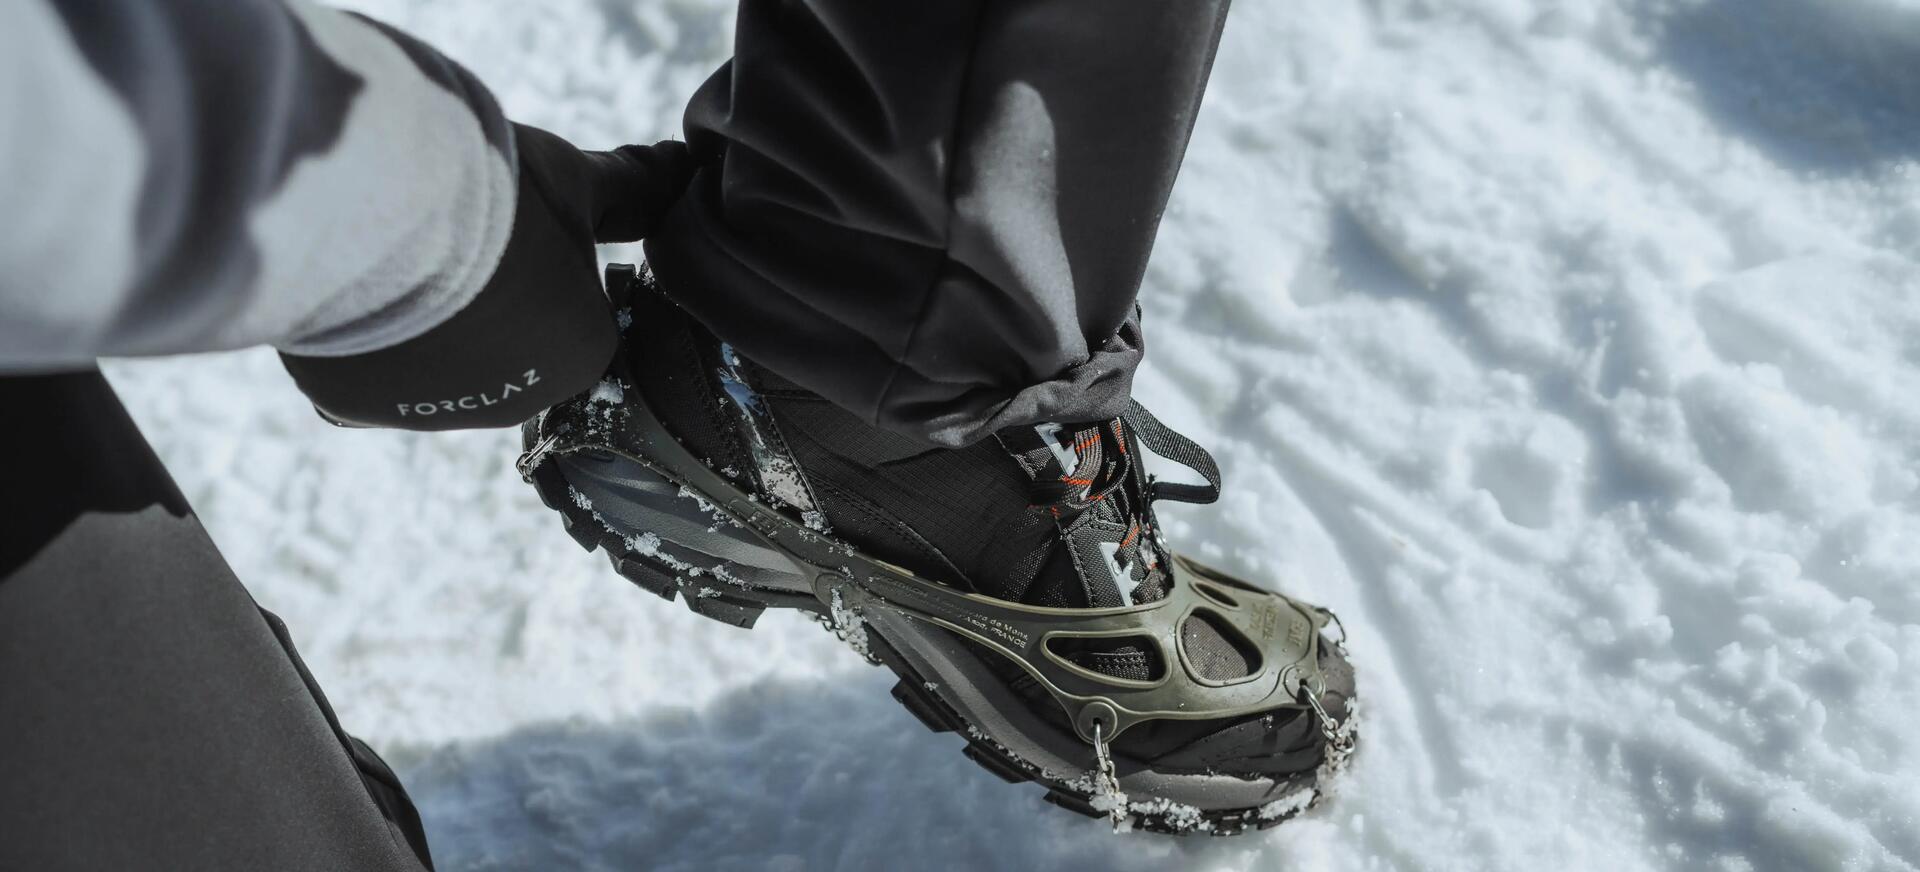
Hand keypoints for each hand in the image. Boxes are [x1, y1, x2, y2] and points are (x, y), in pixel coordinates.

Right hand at [280, 125, 697, 430]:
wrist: (371, 206)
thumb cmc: (493, 196)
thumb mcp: (574, 180)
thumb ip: (629, 188)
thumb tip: (682, 171)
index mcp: (582, 355)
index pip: (569, 314)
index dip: (536, 263)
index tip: (507, 229)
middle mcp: (514, 402)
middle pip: (499, 343)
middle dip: (477, 297)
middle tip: (447, 234)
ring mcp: (428, 412)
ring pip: (427, 362)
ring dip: (415, 321)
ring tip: (395, 253)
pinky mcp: (353, 405)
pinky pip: (360, 374)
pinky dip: (356, 340)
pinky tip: (353, 289)